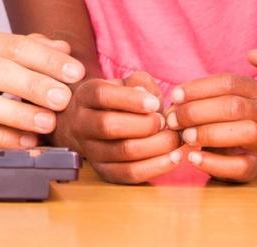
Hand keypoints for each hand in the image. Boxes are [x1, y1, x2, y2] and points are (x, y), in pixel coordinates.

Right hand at [56, 71, 183, 183]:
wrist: (95, 126)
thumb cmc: (118, 101)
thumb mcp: (125, 84)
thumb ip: (139, 84)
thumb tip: (149, 99)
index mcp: (85, 96)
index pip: (101, 96)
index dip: (131, 99)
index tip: (154, 103)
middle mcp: (81, 124)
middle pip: (109, 126)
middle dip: (144, 124)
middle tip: (164, 122)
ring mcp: (91, 151)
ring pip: (123, 152)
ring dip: (156, 145)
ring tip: (175, 138)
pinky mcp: (104, 172)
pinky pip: (131, 173)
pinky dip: (156, 166)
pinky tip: (173, 157)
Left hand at [169, 74, 256, 182]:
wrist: (245, 146)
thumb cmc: (221, 119)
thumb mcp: (213, 102)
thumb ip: (196, 100)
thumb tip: (172, 109)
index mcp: (254, 91)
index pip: (228, 83)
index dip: (199, 88)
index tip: (175, 96)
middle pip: (235, 107)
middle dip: (198, 112)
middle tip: (173, 120)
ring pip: (246, 132)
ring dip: (209, 133)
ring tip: (185, 137)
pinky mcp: (256, 166)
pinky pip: (240, 166)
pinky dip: (214, 163)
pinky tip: (192, 158)